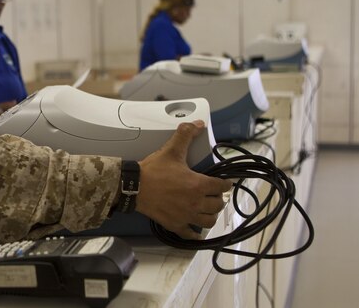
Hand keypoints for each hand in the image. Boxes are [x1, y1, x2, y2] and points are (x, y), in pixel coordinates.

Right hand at [135, 120, 231, 239]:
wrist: (133, 186)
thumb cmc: (154, 169)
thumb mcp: (171, 150)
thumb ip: (185, 135)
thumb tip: (198, 123)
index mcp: (199, 184)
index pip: (222, 186)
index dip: (225, 183)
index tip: (224, 183)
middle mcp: (196, 203)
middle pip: (218, 205)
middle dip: (217, 198)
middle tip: (212, 194)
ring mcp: (186, 216)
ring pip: (209, 221)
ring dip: (210, 215)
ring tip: (206, 210)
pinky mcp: (175, 225)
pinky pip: (191, 234)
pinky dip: (195, 234)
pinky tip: (196, 231)